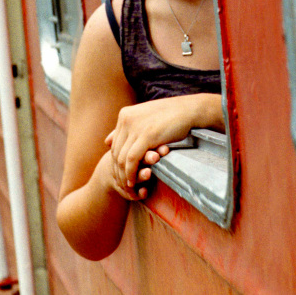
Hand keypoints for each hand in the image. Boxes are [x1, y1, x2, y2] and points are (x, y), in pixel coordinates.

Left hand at [103, 94, 217, 195]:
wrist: (189, 110)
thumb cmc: (170, 116)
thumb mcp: (144, 119)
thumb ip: (126, 129)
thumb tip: (106, 141)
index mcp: (124, 114)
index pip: (114, 143)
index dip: (116, 161)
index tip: (121, 174)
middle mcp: (126, 119)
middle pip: (115, 151)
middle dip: (118, 171)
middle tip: (123, 184)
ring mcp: (135, 127)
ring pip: (122, 157)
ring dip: (124, 175)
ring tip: (129, 186)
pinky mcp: (146, 135)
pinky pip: (132, 159)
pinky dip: (131, 172)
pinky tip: (133, 181)